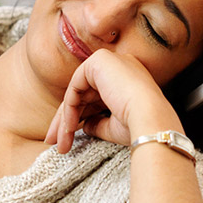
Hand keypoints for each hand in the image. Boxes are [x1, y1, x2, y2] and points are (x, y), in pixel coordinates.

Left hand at [45, 50, 183, 153]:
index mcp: (126, 79)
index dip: (78, 118)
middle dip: (65, 120)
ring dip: (64, 119)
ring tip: (57, 142)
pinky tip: (68, 128)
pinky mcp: (99, 61)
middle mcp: (119, 65)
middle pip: (82, 94)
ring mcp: (109, 60)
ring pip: (75, 92)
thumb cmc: (138, 126)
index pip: (94, 97)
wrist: (150, 119)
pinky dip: (68, 109)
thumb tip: (82, 126)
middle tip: (53, 142)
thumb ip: (96, 123)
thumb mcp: (113, 125)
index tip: (66, 141)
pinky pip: (75, 87)